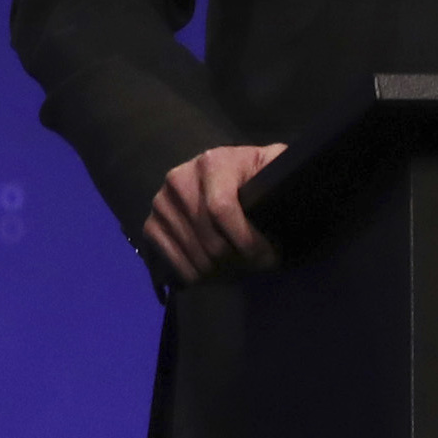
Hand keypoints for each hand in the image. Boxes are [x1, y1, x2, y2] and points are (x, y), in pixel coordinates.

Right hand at [139, 142, 288, 283]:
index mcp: (211, 163)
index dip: (248, 242)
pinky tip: (215, 271)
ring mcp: (161, 204)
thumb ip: (279, 170)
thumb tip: (286, 192)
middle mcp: (178, 180)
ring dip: (221, 272)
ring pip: (194, 256)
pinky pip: (173, 262)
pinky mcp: (151, 225)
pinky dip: (197, 275)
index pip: (221, 210)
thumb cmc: (254, 175)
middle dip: (238, 262)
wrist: (223, 176)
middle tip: (256, 267)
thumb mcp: (273, 164)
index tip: (269, 258)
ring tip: (240, 268)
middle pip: (209, 239)